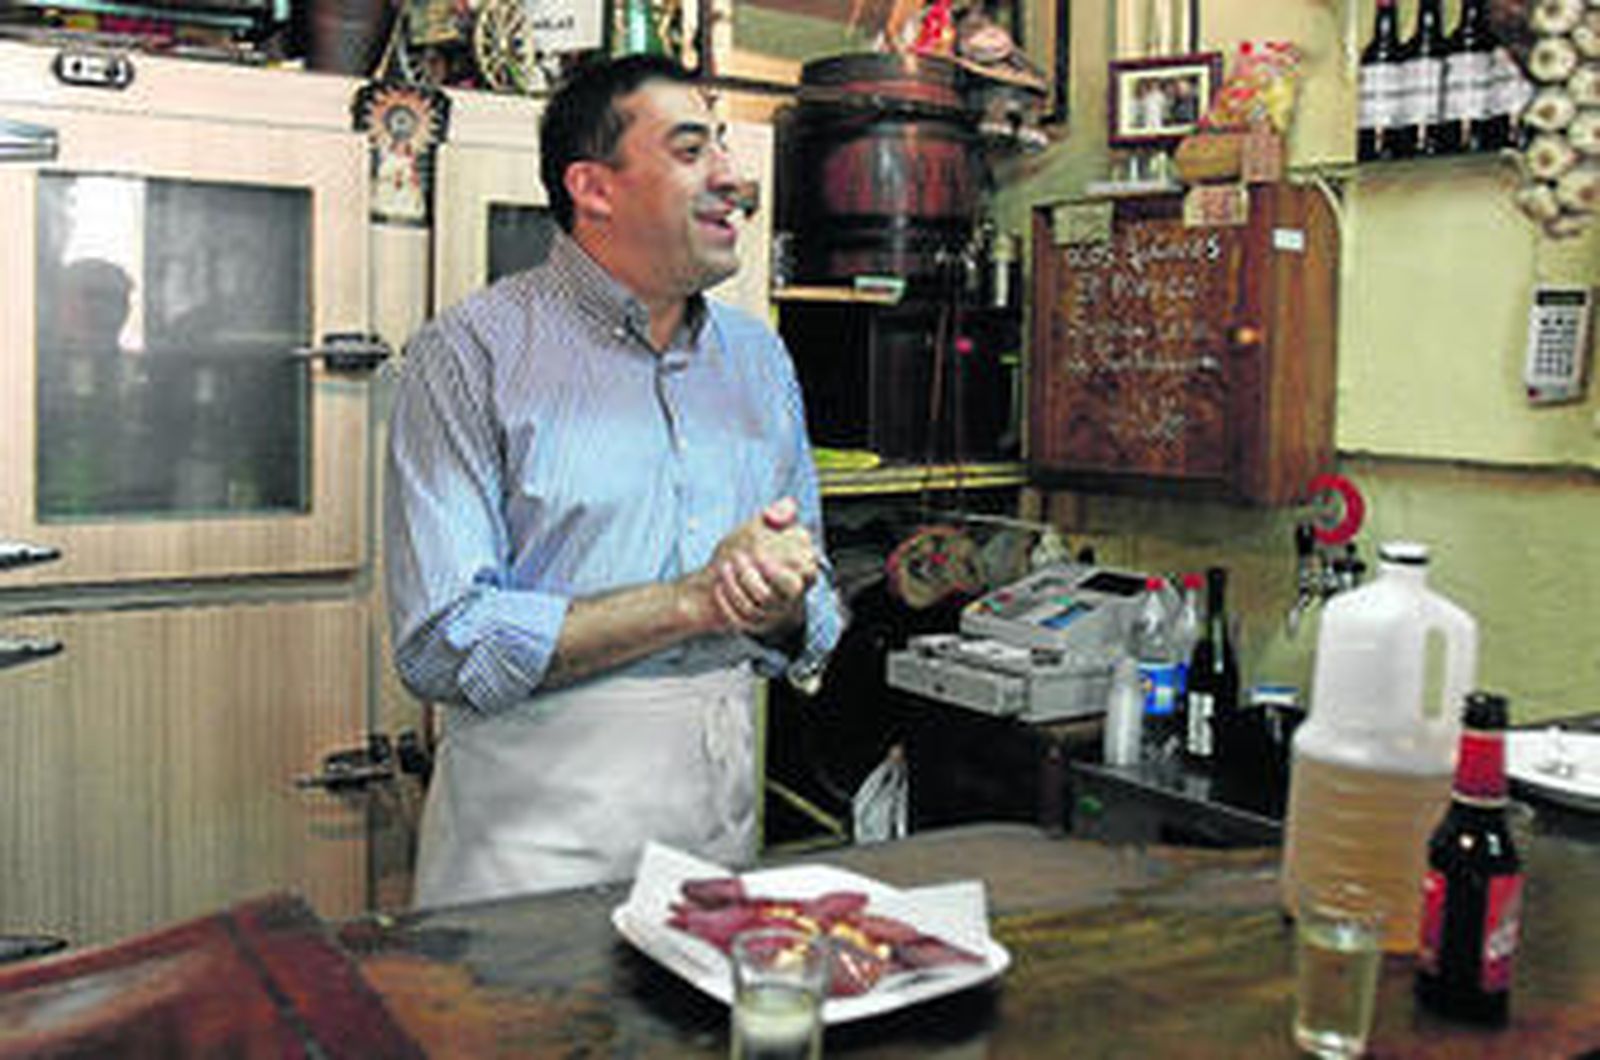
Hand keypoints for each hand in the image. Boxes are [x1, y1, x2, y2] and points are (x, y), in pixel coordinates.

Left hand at [704, 497, 818, 635]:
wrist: (723, 570)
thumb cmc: (749, 546)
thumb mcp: (764, 524)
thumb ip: (779, 513)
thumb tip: (783, 510)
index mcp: (802, 570)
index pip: (808, 572)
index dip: (783, 564)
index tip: (757, 551)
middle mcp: (792, 595)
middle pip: (785, 593)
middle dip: (760, 575)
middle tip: (737, 557)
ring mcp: (774, 613)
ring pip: (761, 606)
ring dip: (738, 585)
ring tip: (724, 567)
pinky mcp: (755, 625)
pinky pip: (743, 620)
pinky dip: (728, 603)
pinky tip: (719, 587)